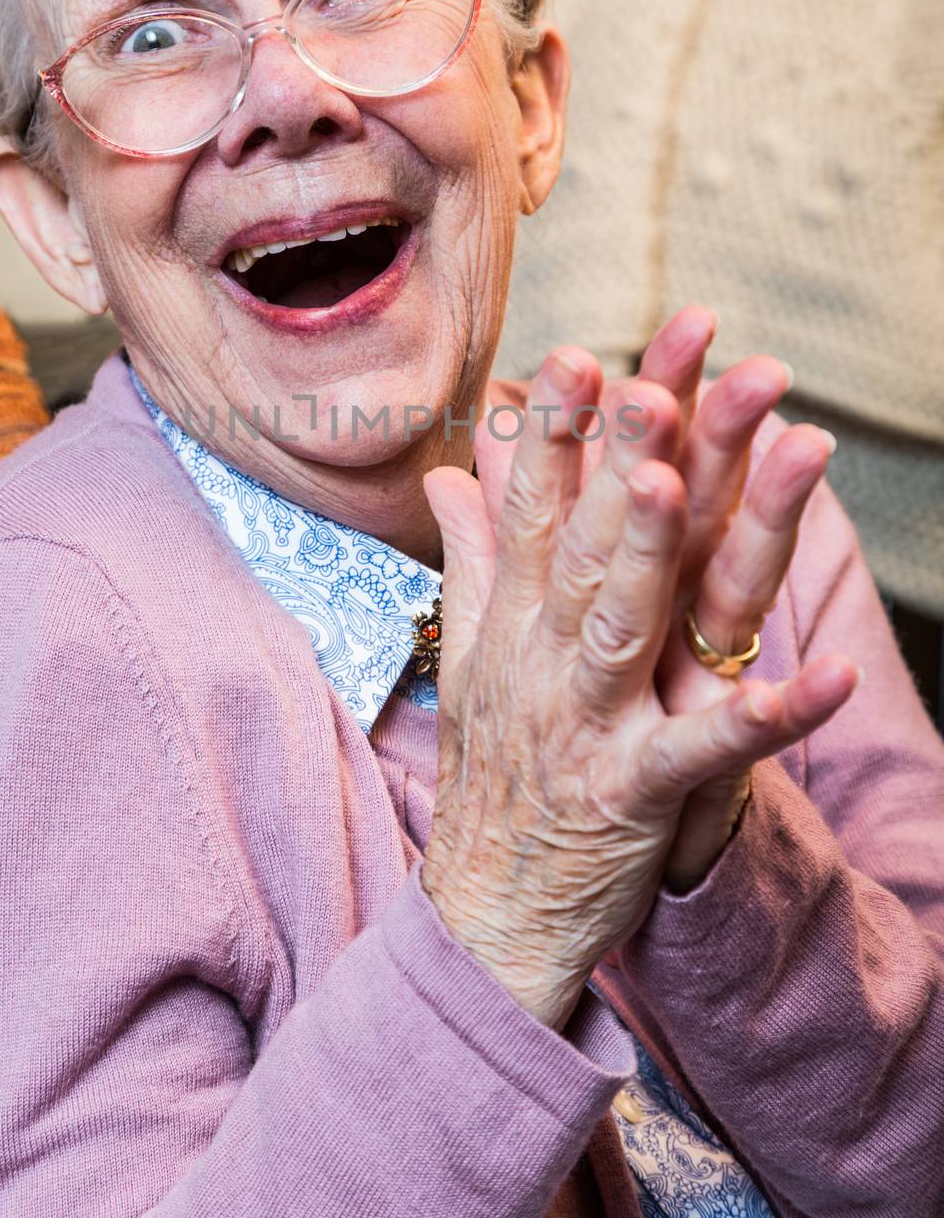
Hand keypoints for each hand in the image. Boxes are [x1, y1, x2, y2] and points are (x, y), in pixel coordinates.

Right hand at [476, 305, 847, 892]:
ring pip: (624, 623)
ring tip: (682, 480)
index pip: (533, 510)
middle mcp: (546, 658)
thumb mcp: (471, 657)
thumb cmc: (493, 774)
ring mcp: (590, 724)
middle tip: (651, 377)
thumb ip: (472, 558)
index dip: (553, 433)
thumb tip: (447, 472)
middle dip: (619, 458)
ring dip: (655, 551)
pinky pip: (706, 752)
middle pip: (586, 544)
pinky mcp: (637, 794)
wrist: (486, 916)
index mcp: (514, 622)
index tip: (576, 353)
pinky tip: (821, 672)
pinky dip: (764, 716)